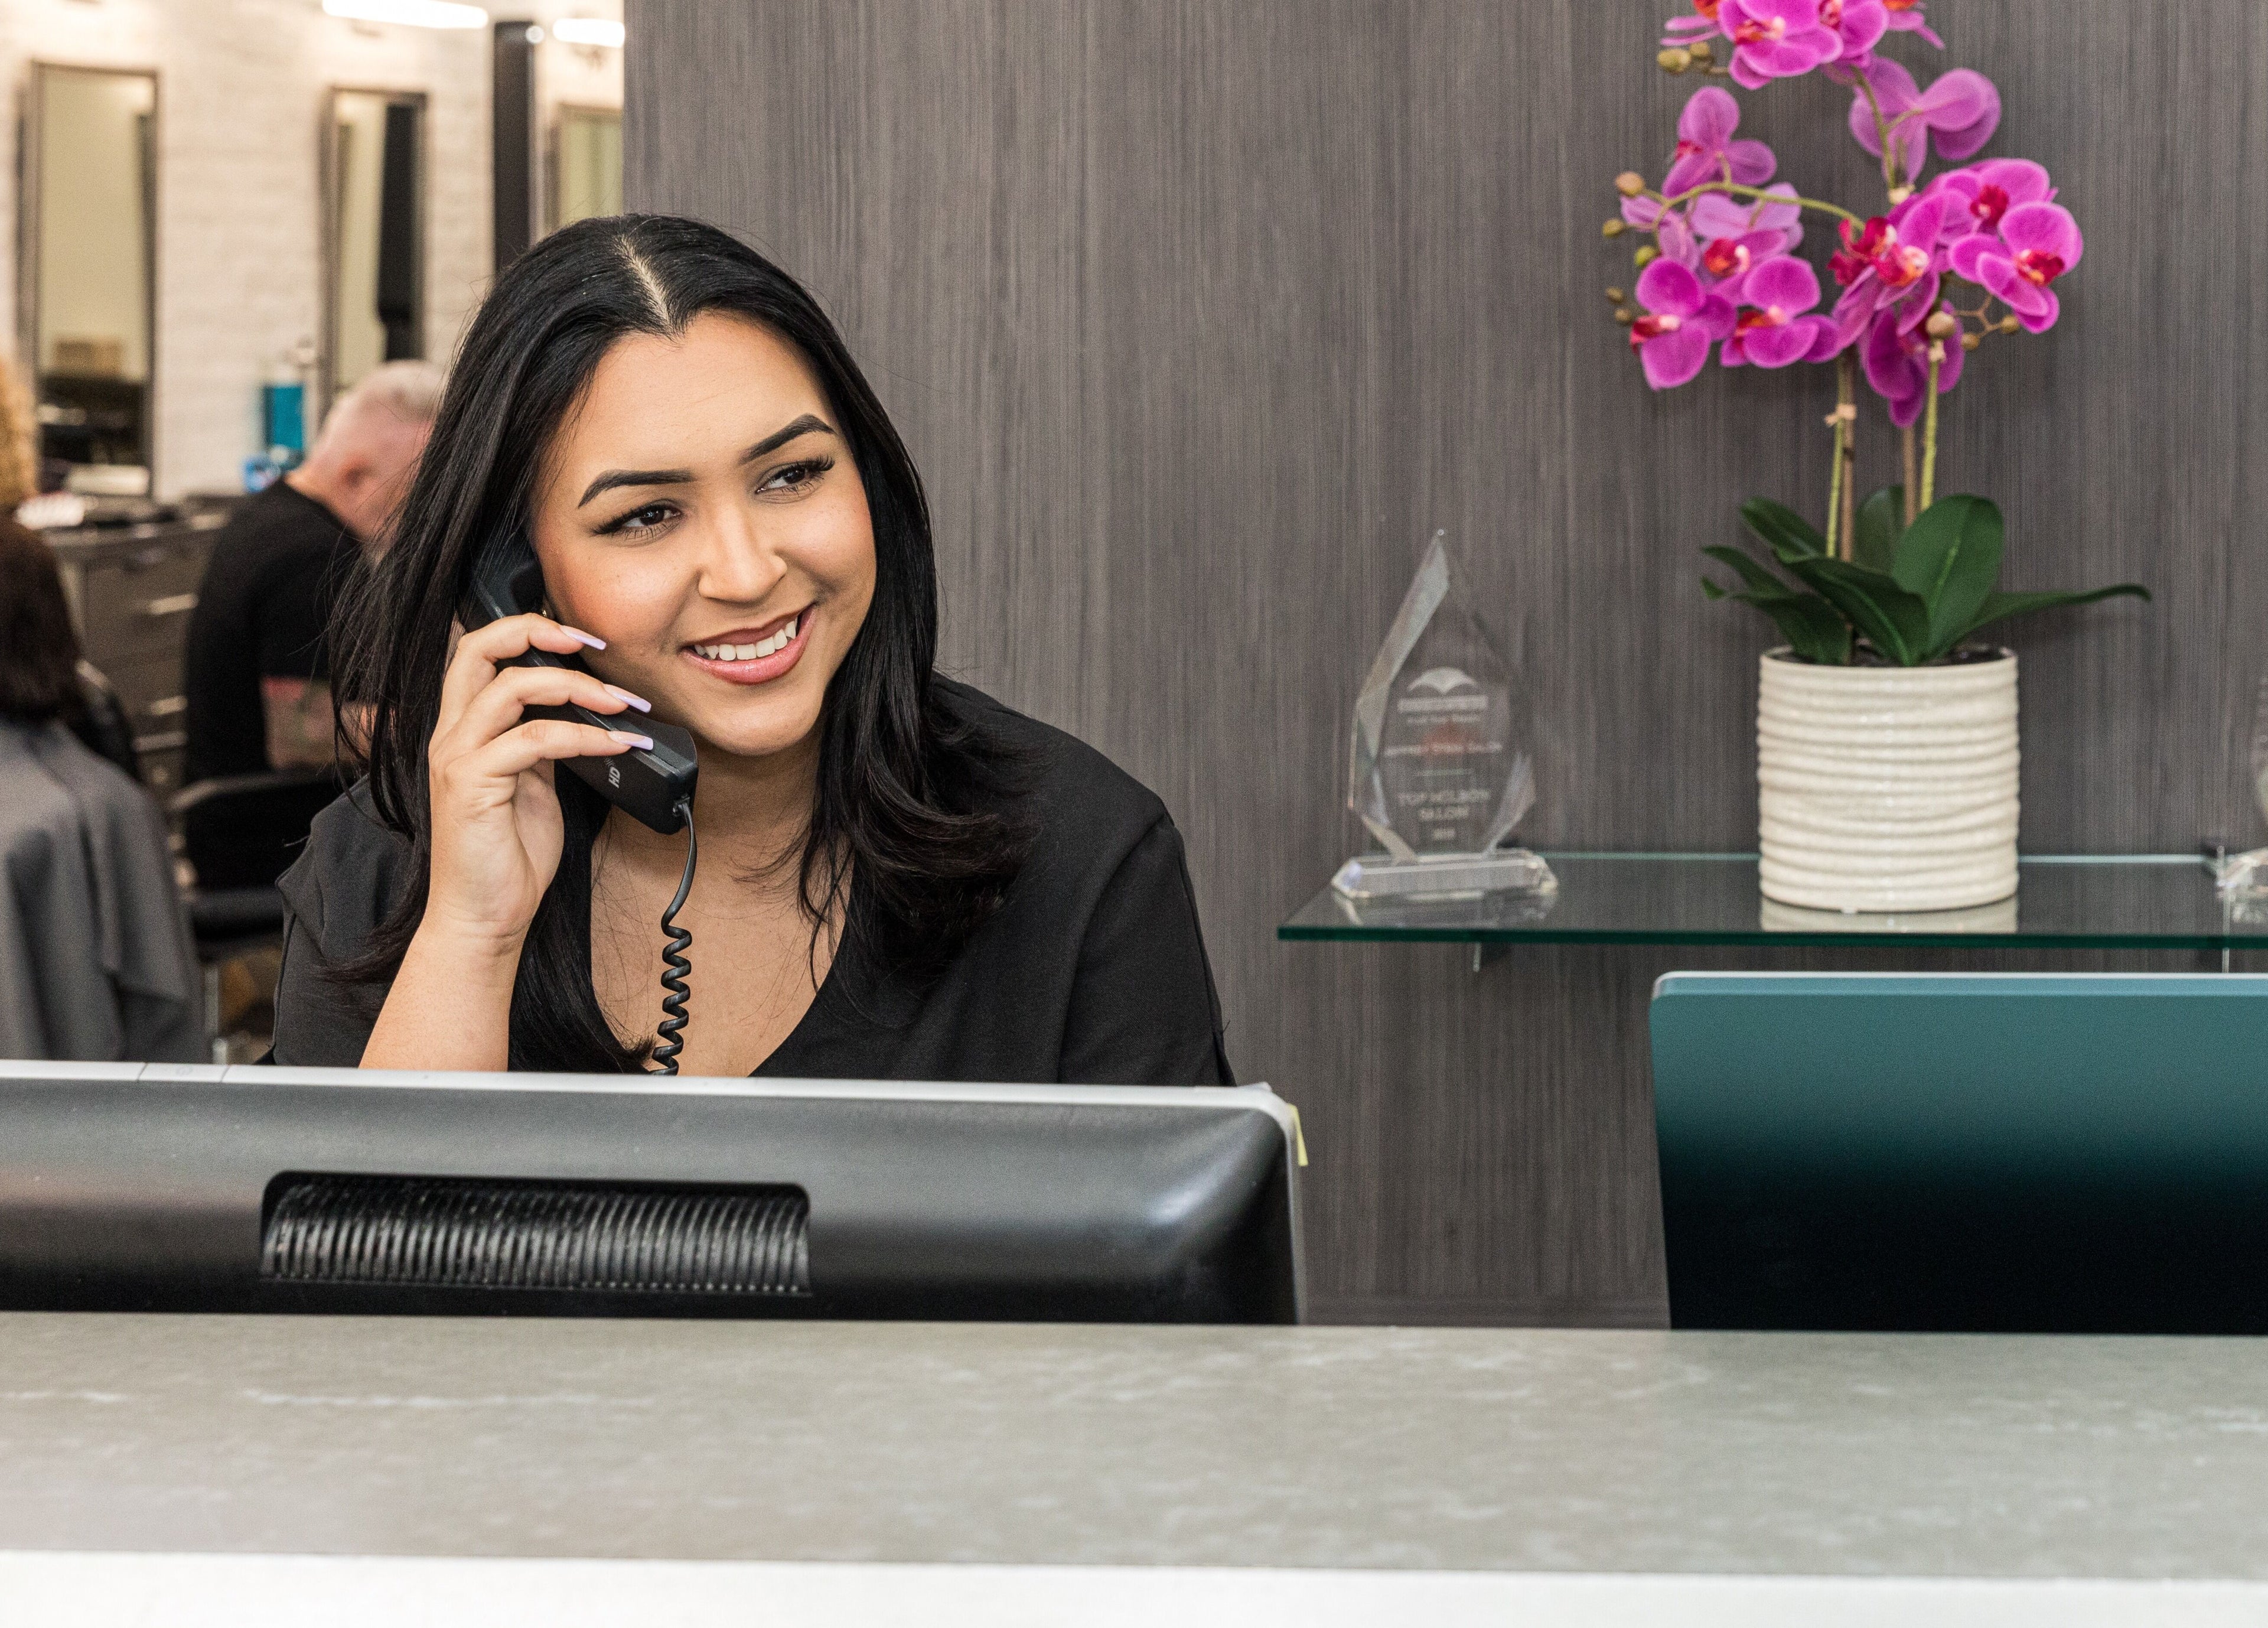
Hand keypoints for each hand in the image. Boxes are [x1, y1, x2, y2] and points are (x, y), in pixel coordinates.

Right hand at [420, 614, 650, 949]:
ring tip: (625, 703)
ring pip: (512, 689)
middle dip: (538, 631)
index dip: (527, 630)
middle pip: (477, 649)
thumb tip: (581, 713)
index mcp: (462, 730)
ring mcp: (457, 758)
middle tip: (595, 643)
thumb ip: (542, 744)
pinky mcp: (472, 785)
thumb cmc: (509, 856)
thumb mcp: (532, 785)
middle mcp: (451, 736)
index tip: (582, 638)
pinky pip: (536, 740)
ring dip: (579, 687)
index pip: (479, 652)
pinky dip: (586, 736)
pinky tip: (620, 744)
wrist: (486, 916)